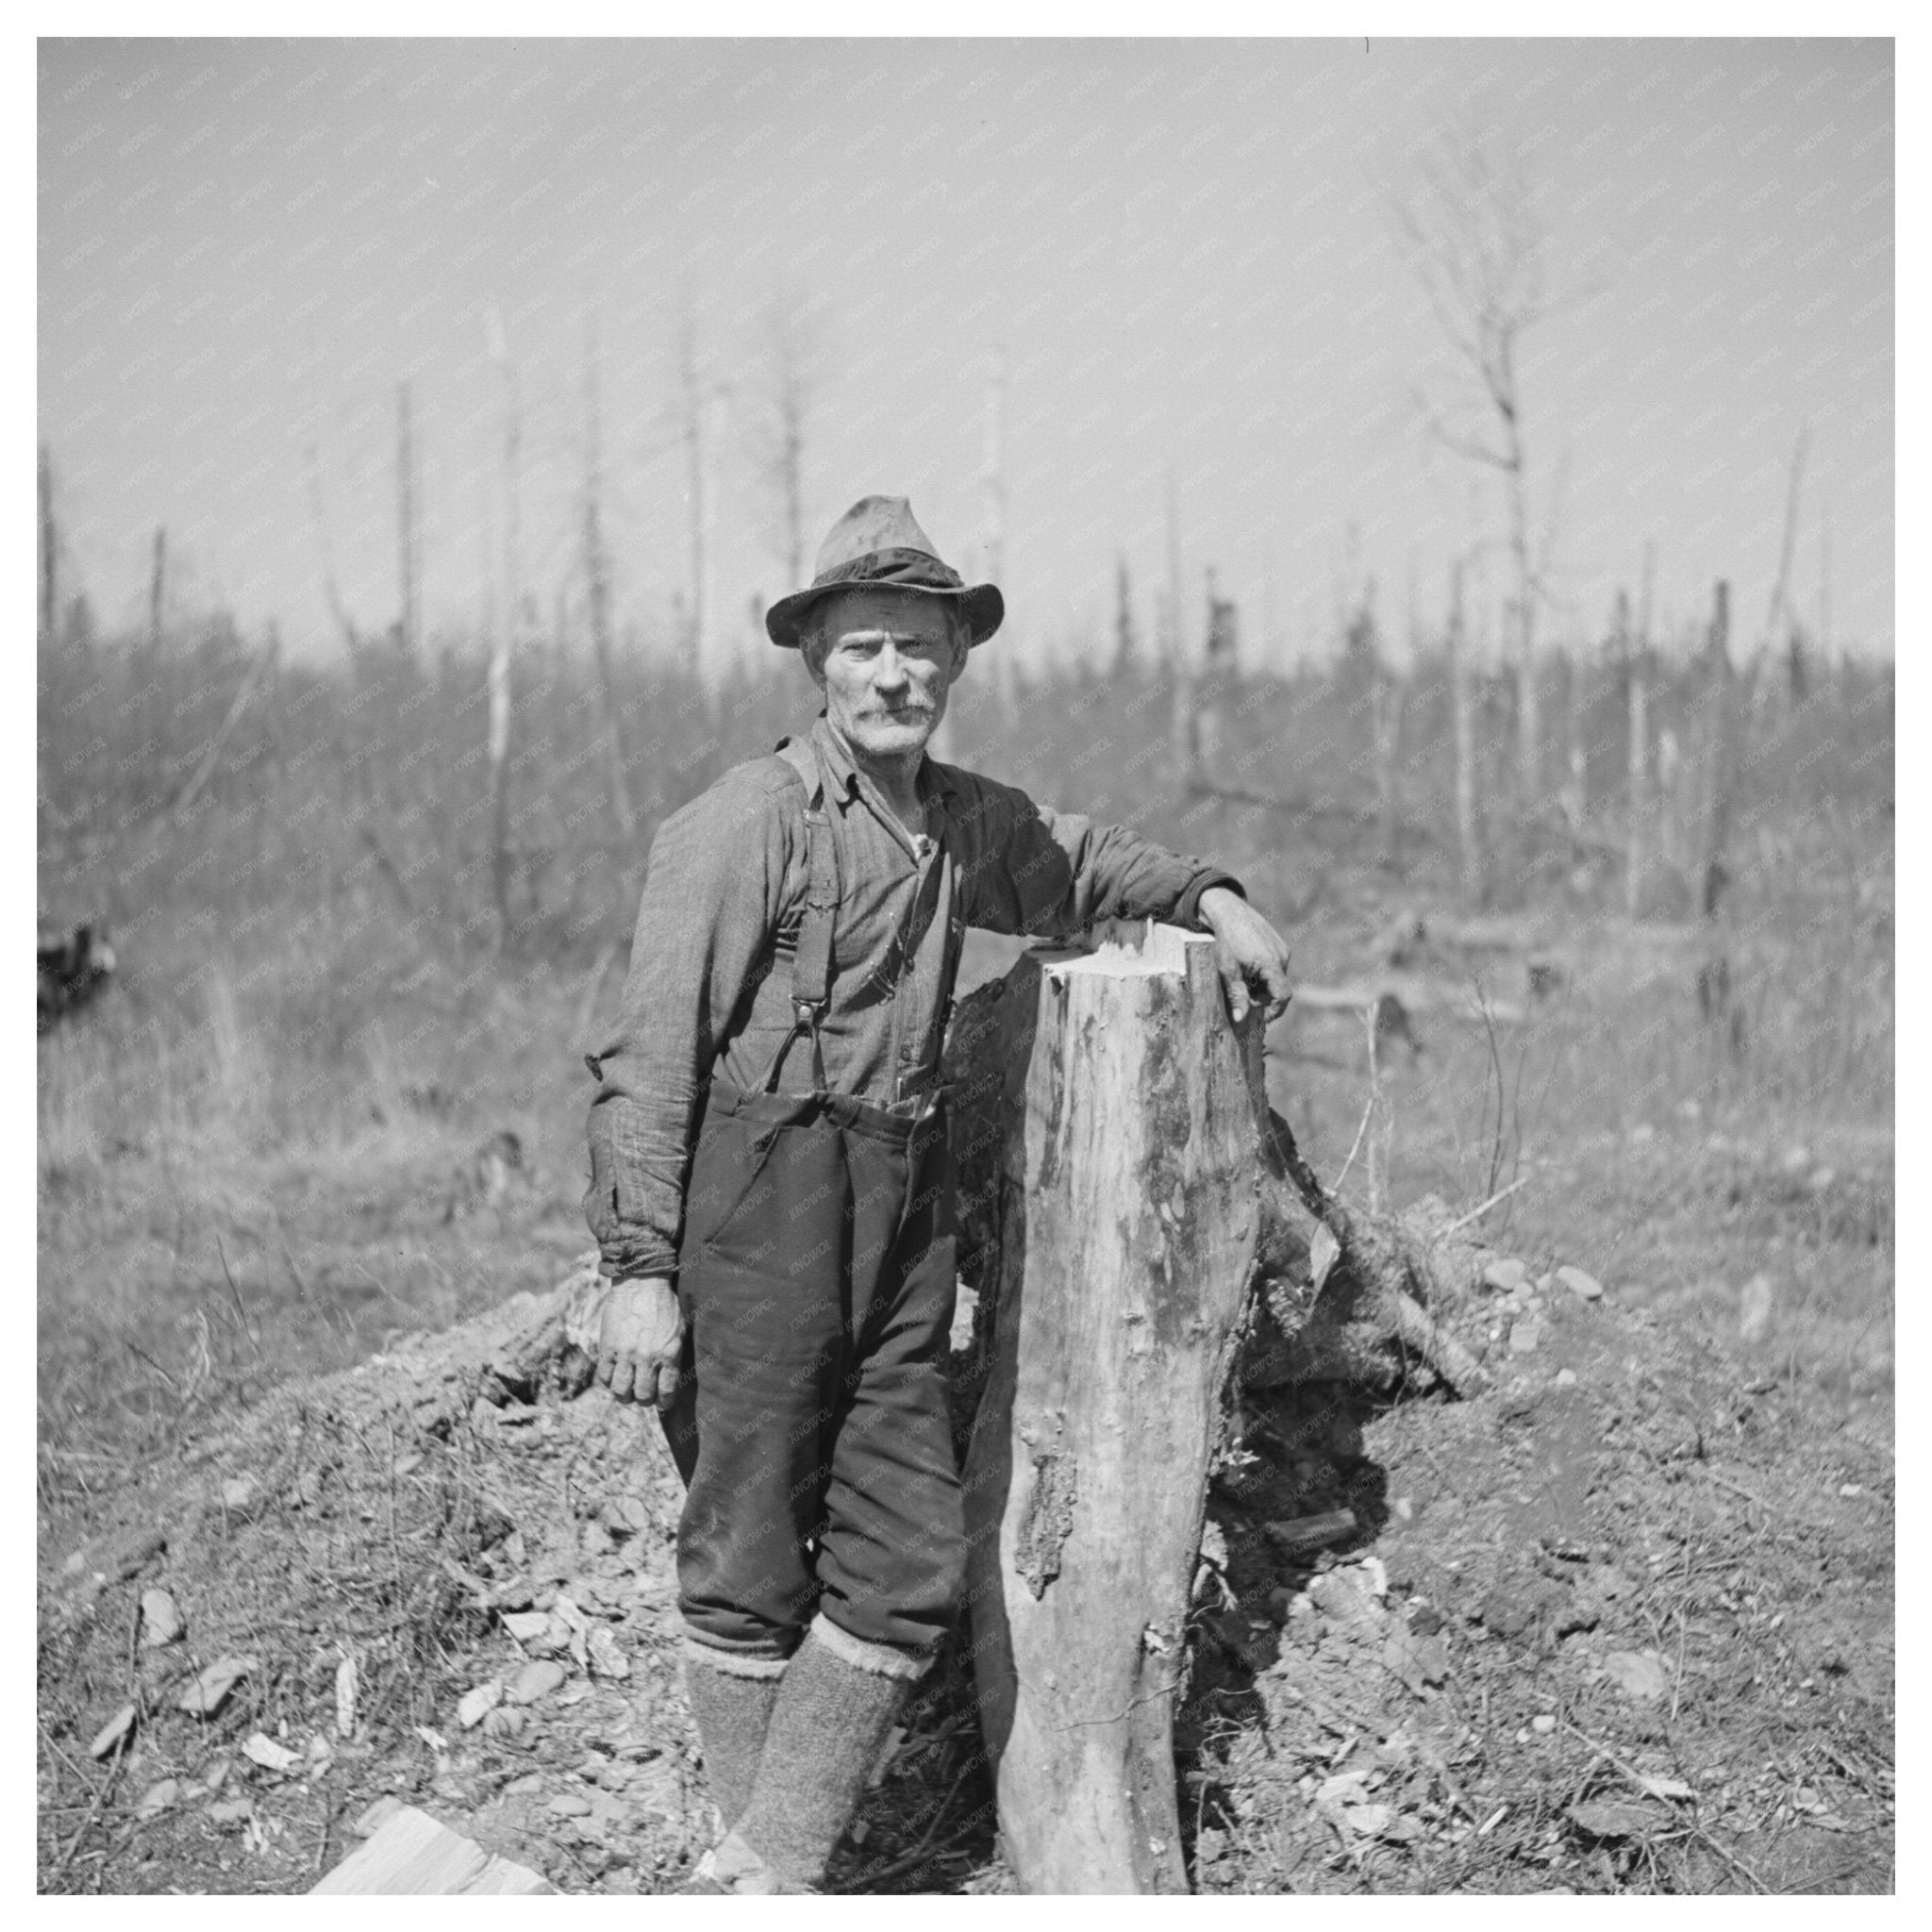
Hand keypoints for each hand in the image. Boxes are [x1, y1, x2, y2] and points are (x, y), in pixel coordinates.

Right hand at [596, 1276, 685, 1407]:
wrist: (641, 1283)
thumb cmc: (665, 1306)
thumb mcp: (679, 1331)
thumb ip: (673, 1357)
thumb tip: (667, 1381)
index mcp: (669, 1354)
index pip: (666, 1393)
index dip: (664, 1402)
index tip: (661, 1401)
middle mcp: (647, 1357)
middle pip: (643, 1396)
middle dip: (644, 1400)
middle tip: (643, 1393)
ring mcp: (626, 1353)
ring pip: (621, 1391)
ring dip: (624, 1394)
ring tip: (627, 1388)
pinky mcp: (608, 1347)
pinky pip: (604, 1376)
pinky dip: (609, 1381)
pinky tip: (615, 1374)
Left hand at [1198, 886, 1293, 1026]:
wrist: (1228, 911)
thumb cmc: (1226, 940)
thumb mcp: (1227, 970)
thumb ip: (1237, 995)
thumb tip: (1240, 1019)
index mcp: (1273, 963)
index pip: (1283, 995)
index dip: (1274, 1011)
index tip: (1261, 1018)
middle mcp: (1283, 956)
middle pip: (1278, 988)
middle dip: (1263, 997)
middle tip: (1242, 995)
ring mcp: (1283, 949)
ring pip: (1277, 977)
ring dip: (1262, 985)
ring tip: (1242, 977)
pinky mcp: (1279, 943)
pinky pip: (1275, 966)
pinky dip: (1264, 973)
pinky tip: (1246, 966)